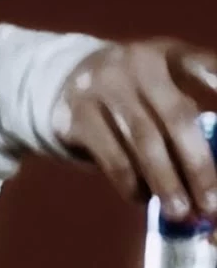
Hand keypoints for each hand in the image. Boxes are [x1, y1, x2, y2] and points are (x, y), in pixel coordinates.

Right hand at [51, 37, 216, 220]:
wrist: (66, 78)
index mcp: (168, 55)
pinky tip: (141, 197)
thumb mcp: (162, 86)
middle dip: (198, 166)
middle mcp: (136, 62)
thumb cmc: (133, 93)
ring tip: (180, 213)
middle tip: (211, 206)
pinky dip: (131, 183)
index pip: (206, 68)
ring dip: (166, 182)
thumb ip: (189, 118)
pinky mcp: (77, 113)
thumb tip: (210, 182)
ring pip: (143, 140)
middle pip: (176, 117)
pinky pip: (111, 155)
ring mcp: (102, 85)